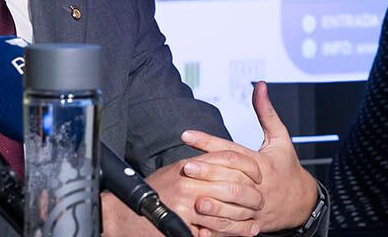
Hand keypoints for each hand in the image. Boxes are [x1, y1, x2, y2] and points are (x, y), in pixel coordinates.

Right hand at [130, 158, 261, 236]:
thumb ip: (196, 169)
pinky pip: (216, 228)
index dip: (248, 166)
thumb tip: (220, 165)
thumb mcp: (174, 173)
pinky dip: (235, 231)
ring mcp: (187, 204)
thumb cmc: (151, 194)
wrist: (126, 213)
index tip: (259, 174)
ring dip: (246, 215)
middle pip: (233, 183)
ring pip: (228, 208)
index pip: (227, 158)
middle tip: (261, 200)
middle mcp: (189, 181)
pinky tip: (245, 231)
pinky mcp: (185, 224)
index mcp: (188, 165)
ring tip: (257, 218)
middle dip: (252, 194)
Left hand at [181, 82, 318, 231]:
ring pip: (232, 206)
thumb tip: (259, 85)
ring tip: (191, 197)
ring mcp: (255, 206)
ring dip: (212, 203)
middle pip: (230, 177)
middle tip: (185, 166)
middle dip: (207, 172)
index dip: (208, 141)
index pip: (231, 150)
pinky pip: (235, 228)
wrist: (302, 202)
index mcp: (260, 163)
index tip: (186, 134)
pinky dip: (219, 228)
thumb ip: (266, 112)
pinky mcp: (253, 223)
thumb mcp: (280, 138)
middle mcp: (256, 185)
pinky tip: (201, 227)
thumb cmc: (287, 167)